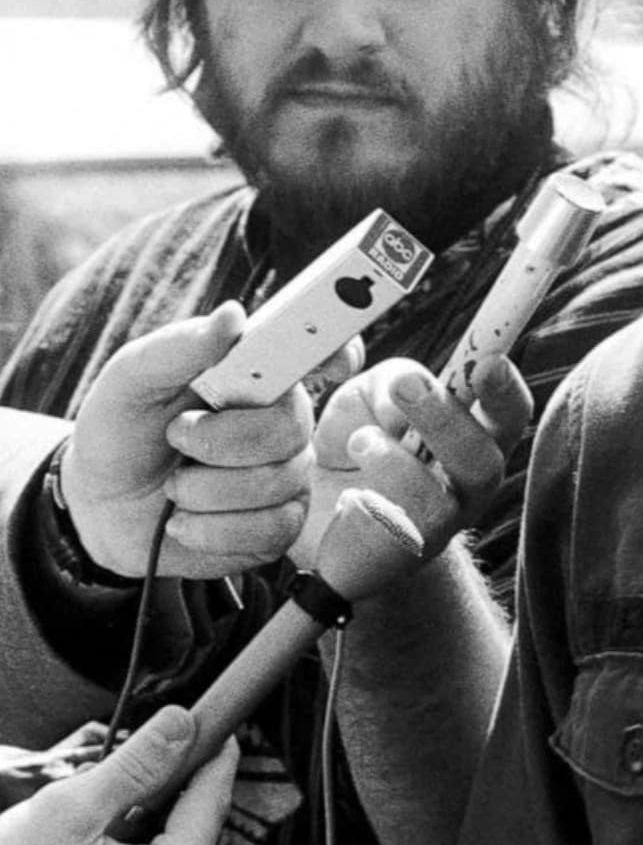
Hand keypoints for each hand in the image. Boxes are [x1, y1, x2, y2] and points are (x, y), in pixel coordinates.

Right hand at [0, 706, 237, 844]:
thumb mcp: (69, 812)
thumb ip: (136, 764)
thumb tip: (181, 725)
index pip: (215, 794)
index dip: (214, 745)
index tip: (214, 713)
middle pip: (194, 818)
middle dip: (169, 780)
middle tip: (141, 753)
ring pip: (166, 840)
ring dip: (142, 810)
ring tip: (96, 805)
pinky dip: (125, 840)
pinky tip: (91, 836)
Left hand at [61, 304, 322, 579]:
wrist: (101, 508)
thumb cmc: (121, 432)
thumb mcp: (132, 380)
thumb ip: (180, 347)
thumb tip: (233, 314)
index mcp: (261, 374)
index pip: (327, 354)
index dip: (339, 354)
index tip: (332, 363)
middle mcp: (286, 420)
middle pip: (292, 427)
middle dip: (220, 441)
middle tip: (177, 436)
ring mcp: (288, 473)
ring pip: (276, 482)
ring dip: (203, 491)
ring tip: (174, 485)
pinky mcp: (279, 525)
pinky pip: (272, 529)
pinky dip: (212, 530)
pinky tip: (184, 521)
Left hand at [291, 355, 530, 571]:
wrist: (320, 515)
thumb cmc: (361, 443)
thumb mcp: (371, 394)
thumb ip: (393, 379)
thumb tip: (408, 388)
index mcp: (475, 438)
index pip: (510, 413)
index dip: (507, 390)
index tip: (488, 363)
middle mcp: (468, 487)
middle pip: (484, 462)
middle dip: (446, 420)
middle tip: (405, 385)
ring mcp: (437, 529)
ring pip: (434, 504)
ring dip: (394, 461)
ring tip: (359, 441)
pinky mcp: (395, 558)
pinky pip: (386, 534)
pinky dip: (363, 503)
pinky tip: (348, 497)